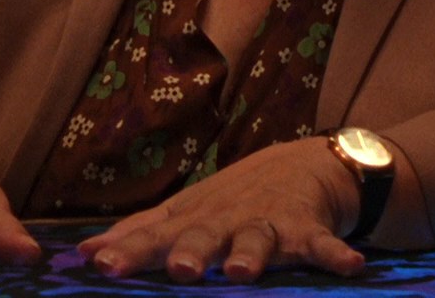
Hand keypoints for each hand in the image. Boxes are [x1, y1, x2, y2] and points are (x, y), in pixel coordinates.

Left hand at [77, 136, 365, 282]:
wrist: (302, 165)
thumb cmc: (231, 200)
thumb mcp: (185, 214)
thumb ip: (140, 235)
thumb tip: (83, 254)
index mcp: (192, 220)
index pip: (154, 236)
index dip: (129, 251)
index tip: (100, 265)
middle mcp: (226, 219)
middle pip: (204, 235)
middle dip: (189, 251)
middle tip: (177, 269)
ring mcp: (267, 222)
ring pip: (257, 238)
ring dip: (250, 253)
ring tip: (242, 270)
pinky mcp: (307, 227)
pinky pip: (323, 245)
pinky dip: (336, 254)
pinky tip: (351, 266)